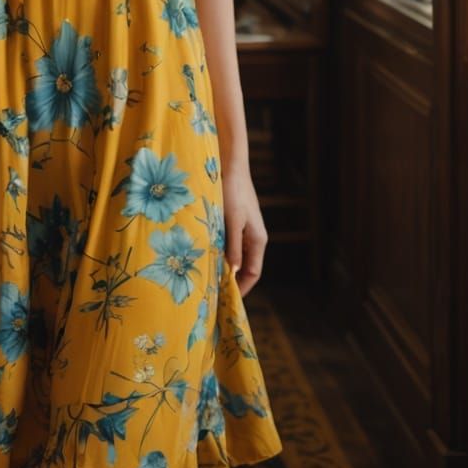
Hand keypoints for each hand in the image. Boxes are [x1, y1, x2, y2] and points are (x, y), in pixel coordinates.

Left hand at [221, 162, 266, 296]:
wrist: (231, 166)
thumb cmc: (231, 193)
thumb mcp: (231, 222)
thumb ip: (234, 247)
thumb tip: (234, 271)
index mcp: (258, 240)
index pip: (253, 273)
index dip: (241, 288)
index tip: (227, 300)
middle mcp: (255, 237)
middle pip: (247, 267)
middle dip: (234, 281)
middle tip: (216, 293)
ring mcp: (246, 229)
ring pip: (238, 256)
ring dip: (227, 267)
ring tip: (210, 279)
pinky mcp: (237, 222)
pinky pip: (232, 245)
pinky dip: (223, 254)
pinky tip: (209, 257)